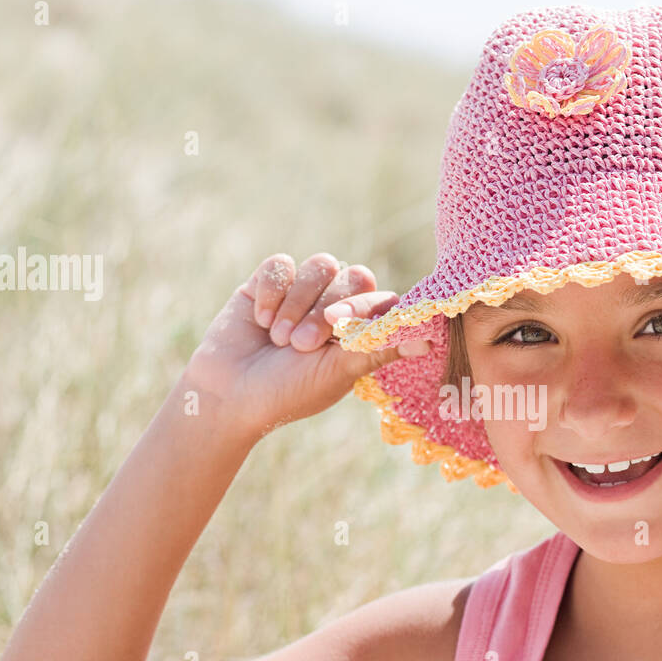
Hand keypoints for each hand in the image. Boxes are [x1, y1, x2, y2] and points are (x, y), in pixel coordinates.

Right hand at [183, 252, 429, 440]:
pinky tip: (261, 320)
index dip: (364, 308)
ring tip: (280, 339)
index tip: (340, 330)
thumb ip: (380, 348)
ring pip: (320, 265)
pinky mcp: (269, 283)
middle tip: (302, 345)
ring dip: (299, 303)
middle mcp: (337, 305)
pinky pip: (281, 264)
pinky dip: (272, 293)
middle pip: (354, 275)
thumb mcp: (339, 372)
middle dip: (326, 310)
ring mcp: (303, 292)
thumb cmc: (290, 392)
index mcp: (361, 329)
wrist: (230, 397)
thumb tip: (431, 340)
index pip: (381, 298)